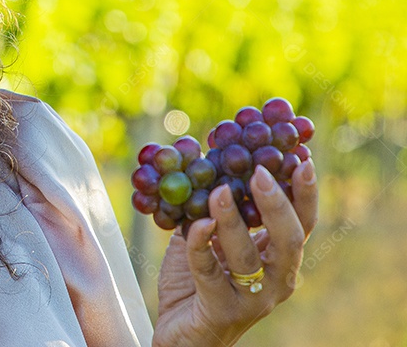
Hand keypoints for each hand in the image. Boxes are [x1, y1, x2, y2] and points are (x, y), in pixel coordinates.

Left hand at [152, 160, 318, 346]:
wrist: (180, 333)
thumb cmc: (196, 282)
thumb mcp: (209, 238)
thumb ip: (213, 207)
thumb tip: (207, 157)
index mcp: (279, 260)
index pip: (303, 224)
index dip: (305, 193)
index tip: (302, 160)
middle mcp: (275, 281)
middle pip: (289, 240)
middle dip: (277, 203)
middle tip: (260, 172)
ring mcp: (252, 300)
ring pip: (250, 257)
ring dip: (233, 220)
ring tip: (219, 191)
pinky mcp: (222, 311)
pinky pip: (210, 272)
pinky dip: (201, 245)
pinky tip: (194, 225)